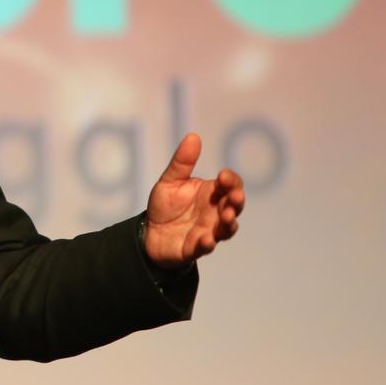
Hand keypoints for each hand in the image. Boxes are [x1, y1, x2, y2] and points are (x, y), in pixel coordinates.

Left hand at [143, 133, 244, 268]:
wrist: (149, 233)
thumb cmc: (165, 205)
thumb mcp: (170, 181)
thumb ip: (182, 162)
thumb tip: (193, 136)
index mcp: (212, 193)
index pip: (231, 185)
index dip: (232, 181)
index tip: (222, 176)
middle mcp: (215, 212)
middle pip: (235, 206)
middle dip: (237, 202)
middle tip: (234, 197)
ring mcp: (208, 231)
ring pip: (227, 229)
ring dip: (229, 223)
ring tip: (226, 217)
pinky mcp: (195, 248)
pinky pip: (205, 247)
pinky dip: (207, 244)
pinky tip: (206, 240)